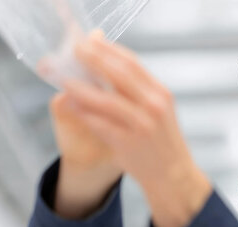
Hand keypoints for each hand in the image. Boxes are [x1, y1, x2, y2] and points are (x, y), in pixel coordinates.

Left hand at [62, 31, 211, 226]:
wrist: (173, 175)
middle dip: (94, 60)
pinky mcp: (129, 144)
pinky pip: (101, 125)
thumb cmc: (162, 141)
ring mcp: (142, 126)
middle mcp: (154, 106)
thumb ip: (139, 91)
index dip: (109, 50)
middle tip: (74, 51)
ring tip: (64, 79)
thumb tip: (108, 69)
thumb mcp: (159, 110)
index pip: (132, 64)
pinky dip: (85, 113)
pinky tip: (73, 105)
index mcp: (161, 94)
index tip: (91, 41)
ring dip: (82, 88)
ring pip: (106, 100)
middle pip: (119, 75)